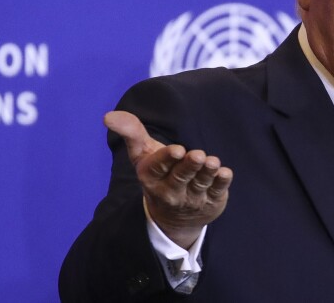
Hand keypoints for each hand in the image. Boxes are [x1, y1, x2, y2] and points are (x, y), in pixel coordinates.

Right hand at [104, 110, 232, 248]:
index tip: (177, 150)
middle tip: (197, 155)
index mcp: (151, 177)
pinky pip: (217, 192)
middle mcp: (171, 190)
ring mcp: (192, 197)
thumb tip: (108, 116)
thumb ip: (131, 133)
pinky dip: (222, 183)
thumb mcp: (143, 154)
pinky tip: (225, 173)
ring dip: (207, 173)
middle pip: (180, 177)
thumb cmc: (159, 174)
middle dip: (189, 166)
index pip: (157, 168)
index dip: (167, 159)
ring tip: (212, 162)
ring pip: (200, 184)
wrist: (174, 216)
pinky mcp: (211, 201)